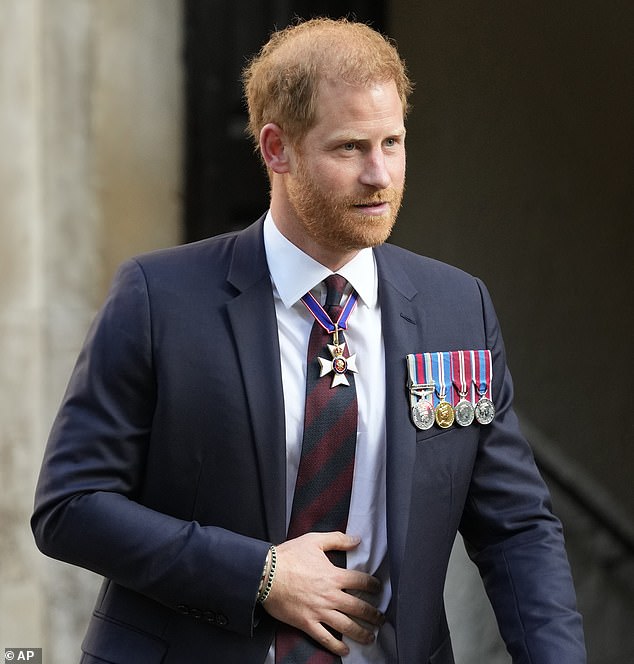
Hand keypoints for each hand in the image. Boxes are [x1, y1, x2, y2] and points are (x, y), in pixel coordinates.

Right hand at [262, 532, 383, 656]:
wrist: (266, 574)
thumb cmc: (289, 556)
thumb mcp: (314, 541)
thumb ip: (337, 539)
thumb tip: (357, 539)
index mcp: (334, 576)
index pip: (361, 581)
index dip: (373, 585)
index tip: (378, 588)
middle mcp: (330, 596)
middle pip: (359, 608)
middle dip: (373, 615)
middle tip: (381, 619)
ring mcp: (320, 611)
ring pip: (346, 626)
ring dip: (362, 633)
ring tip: (371, 637)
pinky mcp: (307, 623)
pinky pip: (326, 638)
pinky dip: (337, 646)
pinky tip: (345, 650)